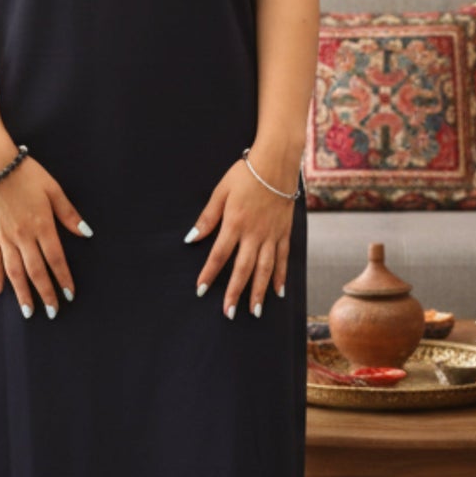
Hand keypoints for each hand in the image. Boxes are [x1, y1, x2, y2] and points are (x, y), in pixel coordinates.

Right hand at [0, 153, 89, 319]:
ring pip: (14, 271)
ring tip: (29, 312)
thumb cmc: (27, 174)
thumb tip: (86, 233)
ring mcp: (4, 236)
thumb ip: (69, 214)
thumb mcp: (53, 189)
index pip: (55, 259)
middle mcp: (22, 236)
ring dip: (22, 293)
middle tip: (52, 313)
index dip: (63, 279)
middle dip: (45, 293)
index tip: (69, 295)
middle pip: (35, 271)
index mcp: (41, 225)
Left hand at [186, 157, 294, 318]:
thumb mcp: (221, 192)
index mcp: (235, 223)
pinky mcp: (284, 232)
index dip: (209, 274)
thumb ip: (208, 217)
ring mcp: (271, 235)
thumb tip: (191, 238)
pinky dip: (280, 276)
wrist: (276, 162)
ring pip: (265, 269)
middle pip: (243, 269)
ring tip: (253, 312)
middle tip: (228, 314)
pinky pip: (283, 259)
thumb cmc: (245, 174)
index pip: (219, 256)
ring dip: (258, 292)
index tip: (200, 290)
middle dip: (234, 293)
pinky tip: (277, 292)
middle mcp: (254, 233)